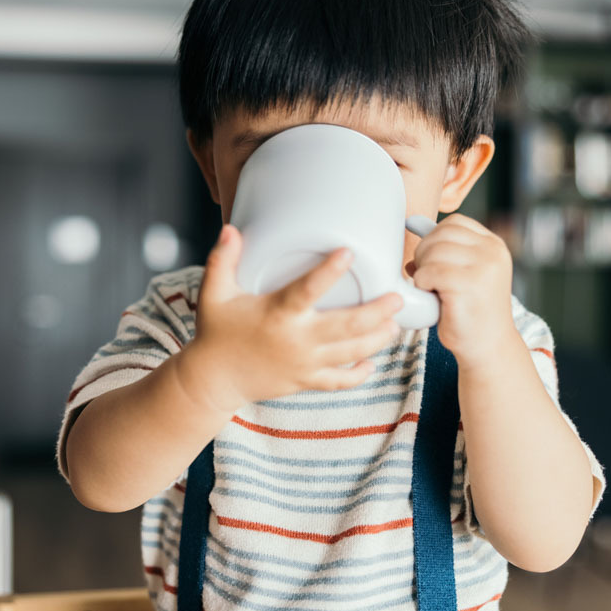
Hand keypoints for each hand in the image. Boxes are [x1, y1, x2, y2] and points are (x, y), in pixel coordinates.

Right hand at [183, 224, 405, 412]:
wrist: (214, 380)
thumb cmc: (216, 332)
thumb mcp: (214, 293)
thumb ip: (223, 260)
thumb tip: (230, 229)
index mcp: (276, 314)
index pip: (306, 290)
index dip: (328, 272)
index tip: (349, 252)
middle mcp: (296, 341)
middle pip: (345, 327)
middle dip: (375, 313)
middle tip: (397, 297)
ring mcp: (304, 364)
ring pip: (349, 353)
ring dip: (376, 339)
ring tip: (395, 325)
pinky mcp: (305, 381)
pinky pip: (338, 381)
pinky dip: (358, 374)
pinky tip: (372, 362)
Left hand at [406, 213, 516, 367]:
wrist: (487, 347)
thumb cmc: (470, 311)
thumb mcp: (464, 272)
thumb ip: (445, 249)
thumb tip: (413, 222)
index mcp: (494, 245)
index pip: (454, 222)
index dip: (434, 238)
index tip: (432, 260)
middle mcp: (493, 252)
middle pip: (441, 233)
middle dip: (425, 253)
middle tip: (428, 277)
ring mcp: (484, 267)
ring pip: (433, 251)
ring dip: (423, 270)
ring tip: (432, 288)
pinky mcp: (469, 284)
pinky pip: (430, 272)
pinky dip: (423, 284)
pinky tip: (432, 297)